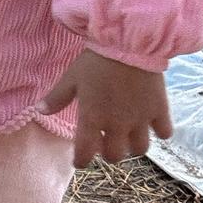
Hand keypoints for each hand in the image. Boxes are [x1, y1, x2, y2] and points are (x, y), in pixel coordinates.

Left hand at [36, 49, 172, 167]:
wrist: (127, 42)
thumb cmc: (95, 60)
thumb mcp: (71, 77)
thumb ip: (57, 97)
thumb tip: (38, 111)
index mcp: (93, 118)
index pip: (85, 152)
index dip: (81, 160)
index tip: (79, 160)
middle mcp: (117, 125)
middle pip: (114, 155)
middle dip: (108, 152)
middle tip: (105, 140)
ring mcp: (140, 120)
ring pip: (139, 149)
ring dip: (132, 146)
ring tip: (128, 134)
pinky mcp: (159, 111)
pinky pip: (164, 133)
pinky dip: (159, 132)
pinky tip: (152, 123)